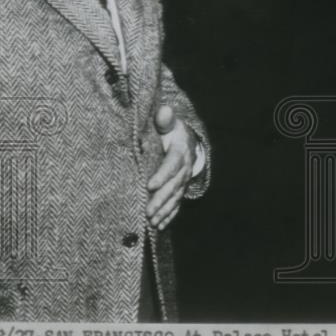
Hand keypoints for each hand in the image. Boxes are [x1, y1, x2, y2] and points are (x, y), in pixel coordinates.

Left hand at [147, 105, 196, 230]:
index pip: (172, 163)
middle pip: (174, 185)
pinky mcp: (180, 189)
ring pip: (176, 197)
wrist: (187, 140)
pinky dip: (170, 215)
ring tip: (152, 221)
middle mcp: (185, 167)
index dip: (163, 175)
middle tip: (148, 211)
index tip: (149, 185)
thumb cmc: (171, 131)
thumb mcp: (169, 123)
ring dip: (165, 210)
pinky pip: (177, 203)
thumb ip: (164, 120)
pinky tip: (160, 226)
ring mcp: (184, 180)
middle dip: (161, 199)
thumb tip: (164, 110)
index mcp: (180, 150)